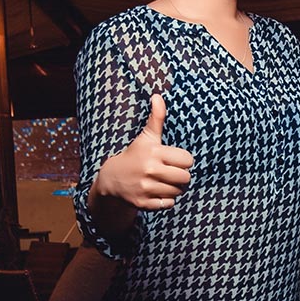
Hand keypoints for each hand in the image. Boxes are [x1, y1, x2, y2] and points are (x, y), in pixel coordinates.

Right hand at [94, 94, 193, 210]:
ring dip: (175, 188)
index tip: (174, 160)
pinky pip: (169, 204)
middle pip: (185, 178)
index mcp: (154, 152)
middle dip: (181, 176)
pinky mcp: (143, 203)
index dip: (184, 160)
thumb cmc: (134, 155)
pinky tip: (157, 192)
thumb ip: (156, 118)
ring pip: (178, 192)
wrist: (112, 179)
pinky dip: (166, 200)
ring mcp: (146, 188)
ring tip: (165, 182)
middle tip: (172, 173)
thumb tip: (158, 96)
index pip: (187, 160)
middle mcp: (150, 170)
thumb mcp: (146, 137)